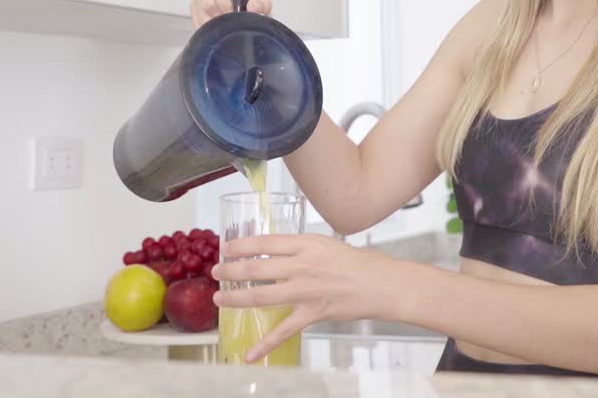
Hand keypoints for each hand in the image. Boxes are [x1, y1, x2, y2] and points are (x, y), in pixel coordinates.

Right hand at [190, 0, 272, 28]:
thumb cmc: (252, 2)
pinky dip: (206, 26)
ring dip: (213, 22)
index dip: (225, 3)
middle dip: (219, 16)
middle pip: (207, 2)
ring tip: (226, 25)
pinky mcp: (195, 4)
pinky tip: (217, 27)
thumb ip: (262, 4)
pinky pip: (195, 18)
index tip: (234, 14)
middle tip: (231, 23)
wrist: (247, 9)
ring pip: (200, 11)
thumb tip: (253, 6)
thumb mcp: (263, 3)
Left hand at [210, 234, 405, 362]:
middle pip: (256, 268)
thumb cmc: (358, 262)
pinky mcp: (313, 313)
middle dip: (230, 270)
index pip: (264, 242)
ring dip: (236, 298)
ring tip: (219, 300)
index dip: (241, 245)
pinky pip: (283, 331)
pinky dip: (265, 345)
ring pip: (261, 295)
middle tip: (215, 273)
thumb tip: (276, 252)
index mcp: (306, 244)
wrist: (382, 284)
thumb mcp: (326, 244)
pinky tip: (250, 354)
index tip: (225, 247)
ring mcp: (306, 290)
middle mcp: (302, 265)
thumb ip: (301, 248)